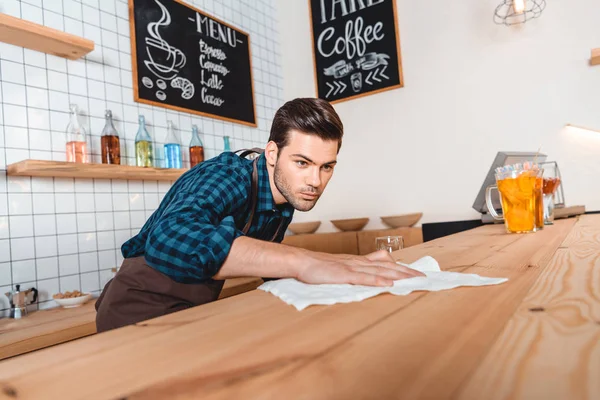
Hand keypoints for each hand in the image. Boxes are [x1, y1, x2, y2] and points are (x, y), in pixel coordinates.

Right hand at [296, 250, 423, 286]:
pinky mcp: (344, 274)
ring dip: (398, 275)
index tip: (415, 272)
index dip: (401, 266)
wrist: (301, 261)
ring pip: (380, 270)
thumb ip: (352, 271)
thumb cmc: (317, 267)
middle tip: (423, 276)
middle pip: (388, 265)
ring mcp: (352, 267)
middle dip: (406, 271)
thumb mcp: (338, 267)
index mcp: (357, 261)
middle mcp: (358, 262)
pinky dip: (378, 280)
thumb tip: (365, 277)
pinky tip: (389, 283)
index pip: (384, 262)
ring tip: (414, 280)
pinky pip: (364, 278)